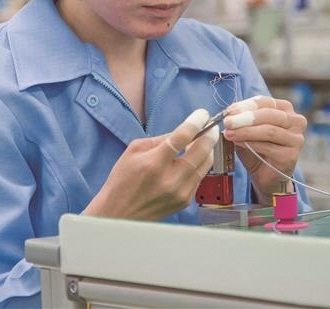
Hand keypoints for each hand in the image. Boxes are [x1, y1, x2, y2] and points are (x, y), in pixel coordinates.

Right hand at [83, 109, 218, 220]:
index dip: (196, 122)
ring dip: (207, 150)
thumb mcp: (134, 151)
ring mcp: (180, 192)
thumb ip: (159, 139)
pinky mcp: (185, 201)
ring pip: (206, 165)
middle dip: (209, 134)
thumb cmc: (122, 180)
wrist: (118, 214)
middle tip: (211, 126)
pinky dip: (200, 165)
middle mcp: (170, 178)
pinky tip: (194, 159)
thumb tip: (182, 132)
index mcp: (154, 162)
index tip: (202, 114)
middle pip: (201, 151)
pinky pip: (200, 177)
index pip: (182, 137)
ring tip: (203, 141)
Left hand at [221, 96, 305, 203]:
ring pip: (269, 130)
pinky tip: (239, 143)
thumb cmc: (257, 148)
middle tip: (227, 122)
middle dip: (245, 118)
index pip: (264, 102)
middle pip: (268, 114)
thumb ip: (241, 121)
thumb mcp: (247, 130)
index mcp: (284, 109)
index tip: (229, 111)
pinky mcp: (291, 155)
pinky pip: (268, 146)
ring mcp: (296, 138)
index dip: (245, 105)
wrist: (266, 175)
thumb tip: (229, 115)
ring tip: (230, 134)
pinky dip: (251, 144)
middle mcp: (295, 121)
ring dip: (246, 132)